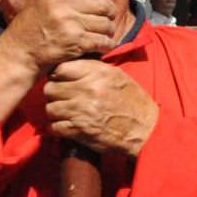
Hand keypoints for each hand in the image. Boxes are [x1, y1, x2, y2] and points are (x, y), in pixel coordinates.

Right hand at [0, 0, 117, 73]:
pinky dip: (106, 45)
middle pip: (102, 2)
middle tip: (106, 17)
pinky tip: (101, 45)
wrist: (19, 54)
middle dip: (109, 11)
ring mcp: (67, 22)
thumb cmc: (33, 26)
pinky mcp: (74, 42)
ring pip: (106, 23)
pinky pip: (104, 41)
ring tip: (101, 32)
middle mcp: (58, 2)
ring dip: (108, 30)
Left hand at [42, 60, 157, 154]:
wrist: (146, 129)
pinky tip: (68, 126)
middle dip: (55, 95)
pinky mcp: (79, 130)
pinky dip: (59, 128)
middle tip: (64, 99)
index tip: (63, 81)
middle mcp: (87, 90)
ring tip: (66, 114)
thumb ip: (93, 69)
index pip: (60, 69)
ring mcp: (81, 111)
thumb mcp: (117, 77)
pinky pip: (54, 127)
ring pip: (50, 108)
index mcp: (97, 74)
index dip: (58, 76)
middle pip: (50, 89)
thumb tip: (70, 66)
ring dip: (56, 112)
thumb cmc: (133, 101)